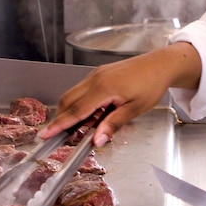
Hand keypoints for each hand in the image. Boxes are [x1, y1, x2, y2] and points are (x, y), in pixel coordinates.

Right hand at [41, 42, 201, 146]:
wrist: (160, 65)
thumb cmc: (151, 85)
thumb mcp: (134, 109)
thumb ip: (113, 124)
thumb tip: (96, 140)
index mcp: (104, 88)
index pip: (76, 110)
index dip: (59, 124)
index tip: (45, 134)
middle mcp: (95, 79)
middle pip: (68, 101)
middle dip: (61, 119)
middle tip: (58, 135)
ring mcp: (96, 74)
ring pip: (73, 94)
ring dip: (72, 112)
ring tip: (83, 127)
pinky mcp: (99, 74)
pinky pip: (82, 90)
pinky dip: (81, 104)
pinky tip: (93, 114)